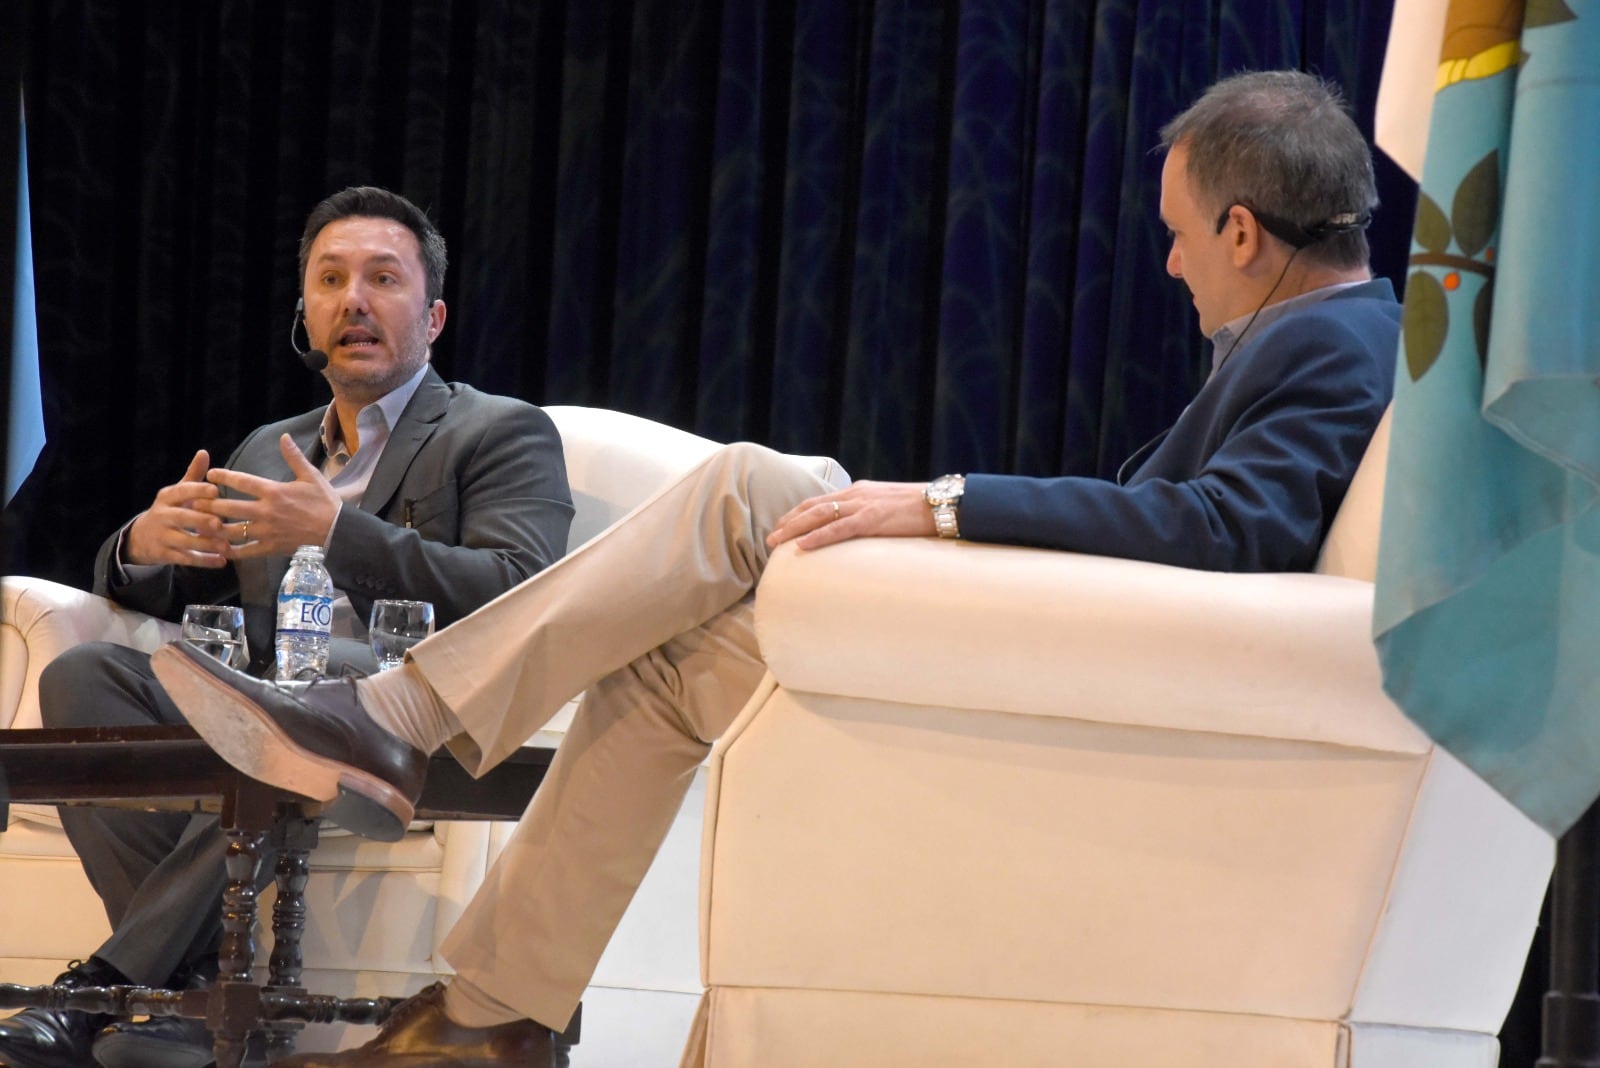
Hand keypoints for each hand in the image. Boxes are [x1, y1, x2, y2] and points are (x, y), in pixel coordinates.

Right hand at [124, 450, 228, 566]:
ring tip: (226, 546)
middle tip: (220, 523)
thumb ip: (193, 476)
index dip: (197, 491)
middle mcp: (162, 515)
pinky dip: (204, 561)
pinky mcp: (164, 554)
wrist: (142, 537)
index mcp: (167, 497)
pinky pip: (185, 559)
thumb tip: (204, 452)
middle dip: (200, 520)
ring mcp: (162, 536)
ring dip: (205, 544)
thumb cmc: (170, 510)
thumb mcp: (178, 493)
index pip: (181, 491)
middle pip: (182, 518)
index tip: (216, 491)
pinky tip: (221, 562)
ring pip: (184, 541)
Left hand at [198, 434, 341, 558]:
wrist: (338, 531)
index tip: (209, 474)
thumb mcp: (311, 476)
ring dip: (215, 527)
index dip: (223, 476)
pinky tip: (221, 549)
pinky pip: (247, 550)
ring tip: (200, 524)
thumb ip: (294, 457)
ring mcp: (267, 531)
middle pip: (229, 506)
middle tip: (194, 501)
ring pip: (233, 530)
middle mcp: (266, 511)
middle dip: (209, 503)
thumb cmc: (326, 503)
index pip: (242, 481)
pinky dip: (232, 551)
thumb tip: (284, 437)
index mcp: (274, 491)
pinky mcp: (271, 547)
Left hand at [766, 480, 935, 550]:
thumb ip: (870, 514)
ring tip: (777, 542)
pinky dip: (818, 536)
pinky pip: (839, 529)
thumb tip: (858, 530)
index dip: (798, 514)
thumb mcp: (888, 507)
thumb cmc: (919, 509)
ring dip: (795, 529)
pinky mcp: (873, 519)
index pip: (821, 501)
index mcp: (859, 491)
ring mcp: (863, 505)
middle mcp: (856, 494)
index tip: (783, 526)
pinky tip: (802, 545)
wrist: (942, 502)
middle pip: (813, 507)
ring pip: (820, 515)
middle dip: (789, 522)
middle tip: (771, 538)